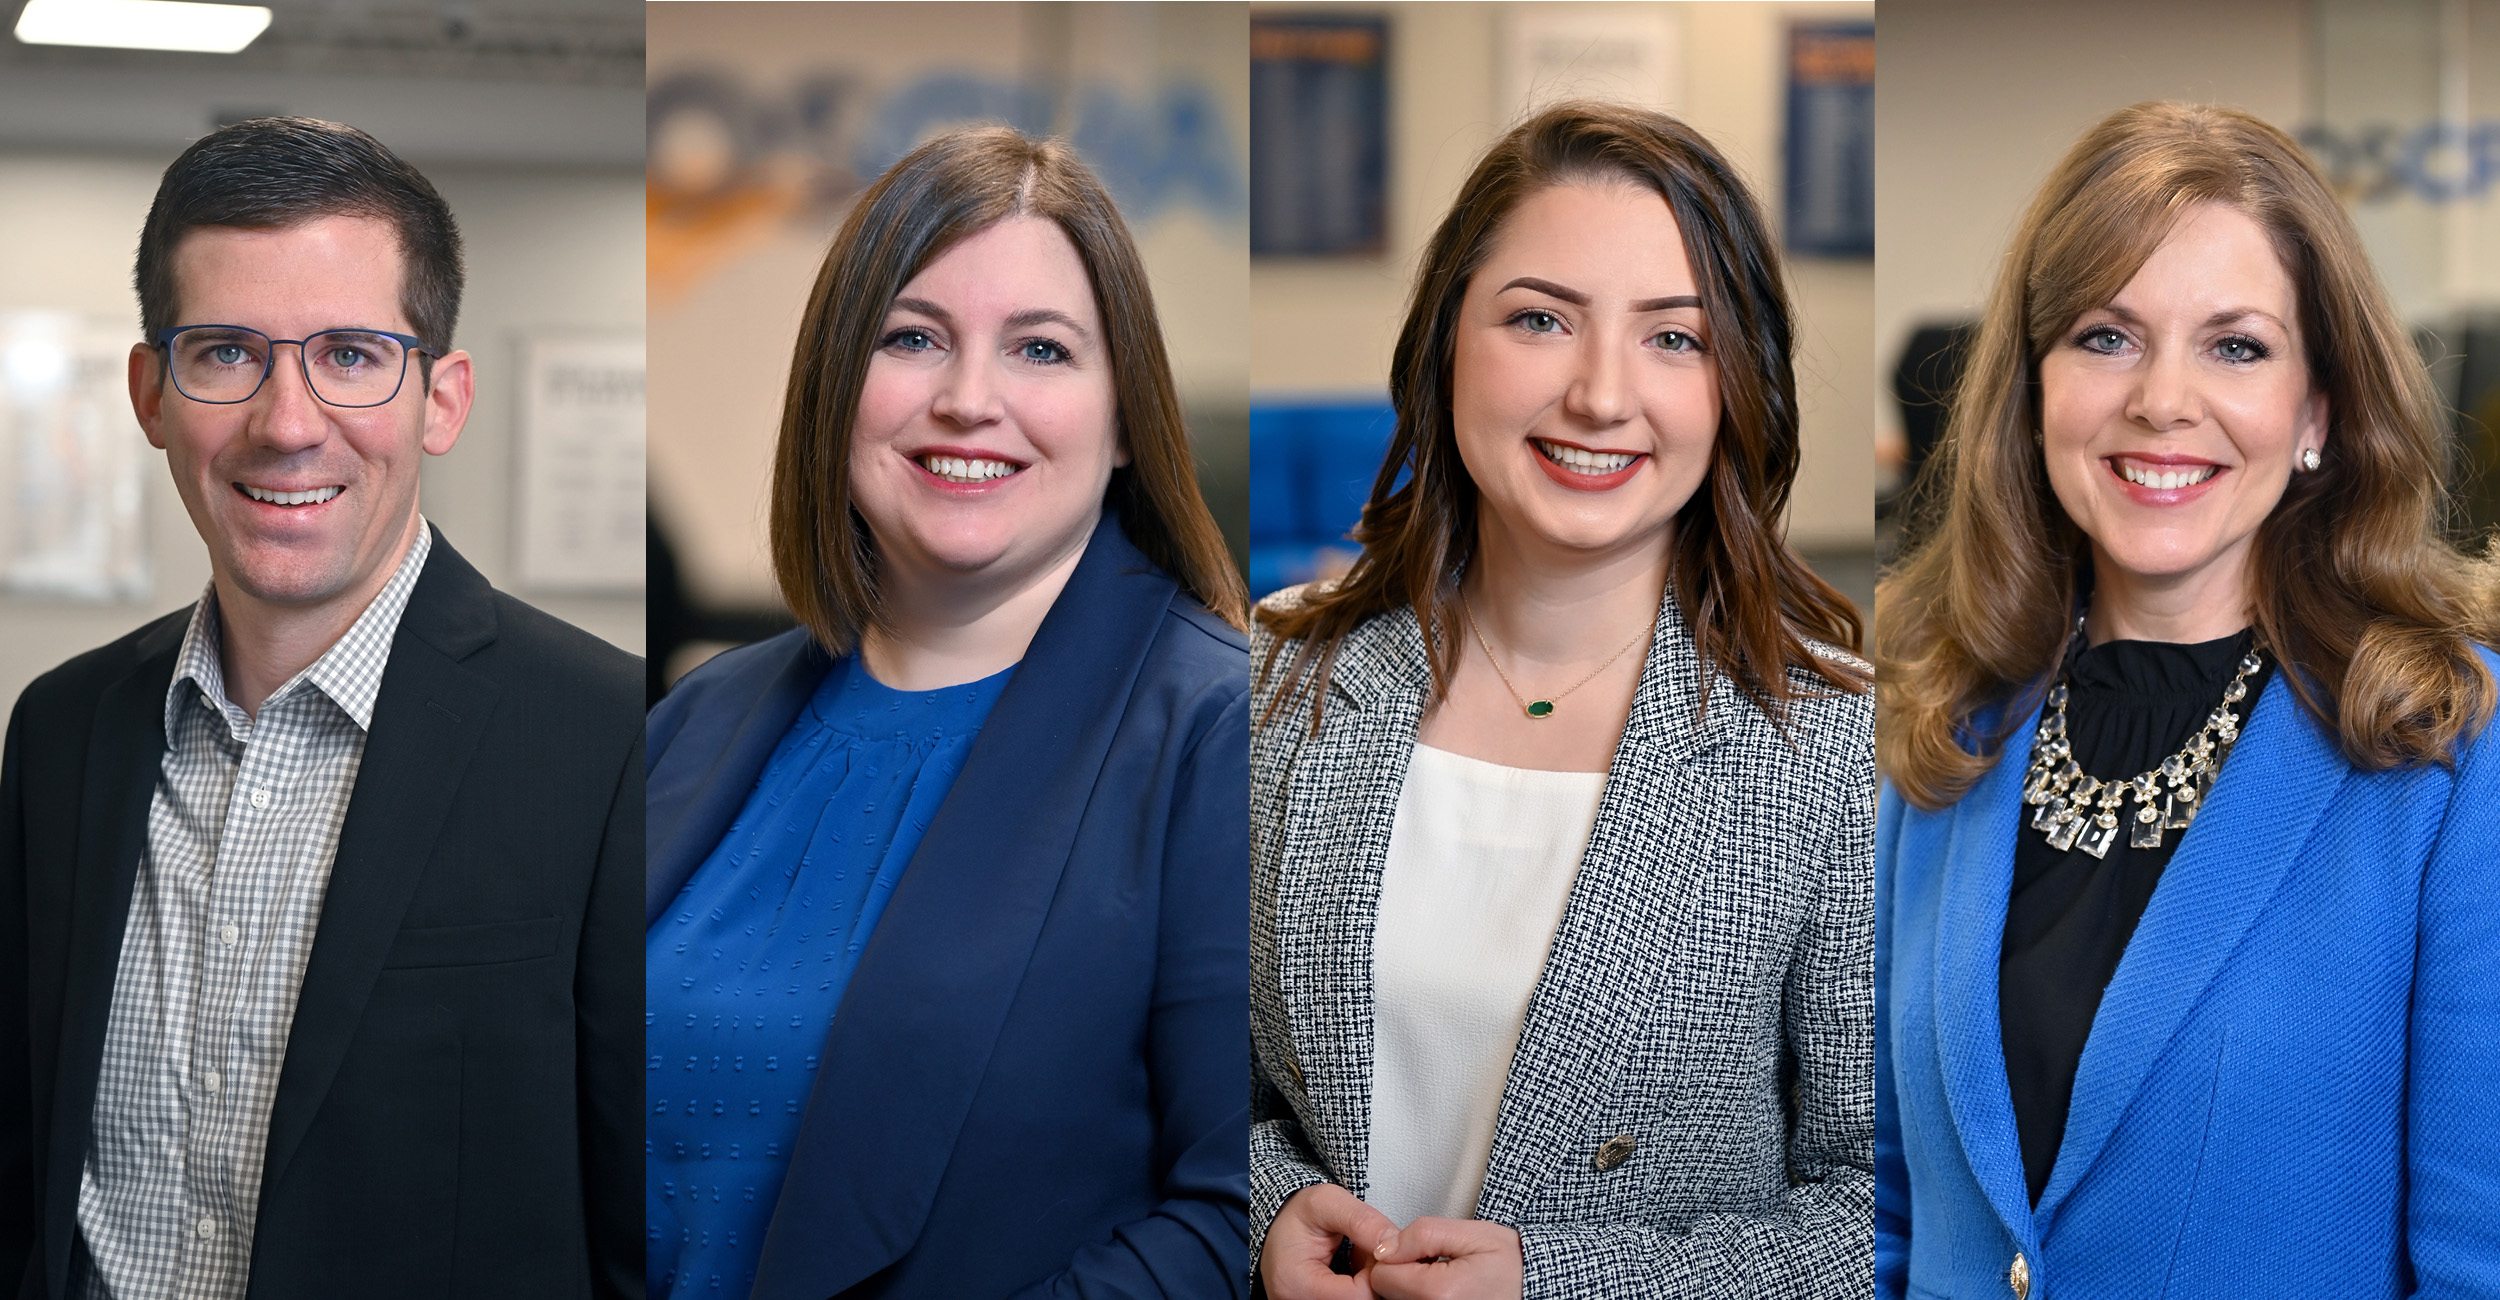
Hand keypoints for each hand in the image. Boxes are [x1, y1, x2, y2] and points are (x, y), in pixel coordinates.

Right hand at [1261, 1182, 1400, 1299]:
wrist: (1278, 1225)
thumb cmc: (1298, 1214)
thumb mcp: (1328, 1202)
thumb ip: (1363, 1221)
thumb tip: (1393, 1244)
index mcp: (1296, 1284)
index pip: (1359, 1295)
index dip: (1378, 1271)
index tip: (1375, 1248)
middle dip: (1374, 1278)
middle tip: (1367, 1251)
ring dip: (1369, 1283)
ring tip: (1359, 1257)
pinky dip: (1362, 1288)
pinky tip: (1356, 1270)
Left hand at [1367, 1216, 1522, 1299]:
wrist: (1538, 1289)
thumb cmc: (1513, 1266)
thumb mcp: (1472, 1234)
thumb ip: (1422, 1235)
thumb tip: (1385, 1247)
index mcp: (1440, 1293)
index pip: (1381, 1274)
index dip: (1396, 1256)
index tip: (1421, 1252)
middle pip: (1385, 1292)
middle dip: (1402, 1274)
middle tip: (1435, 1265)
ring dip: (1410, 1289)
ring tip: (1441, 1280)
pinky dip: (1419, 1299)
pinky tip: (1441, 1294)